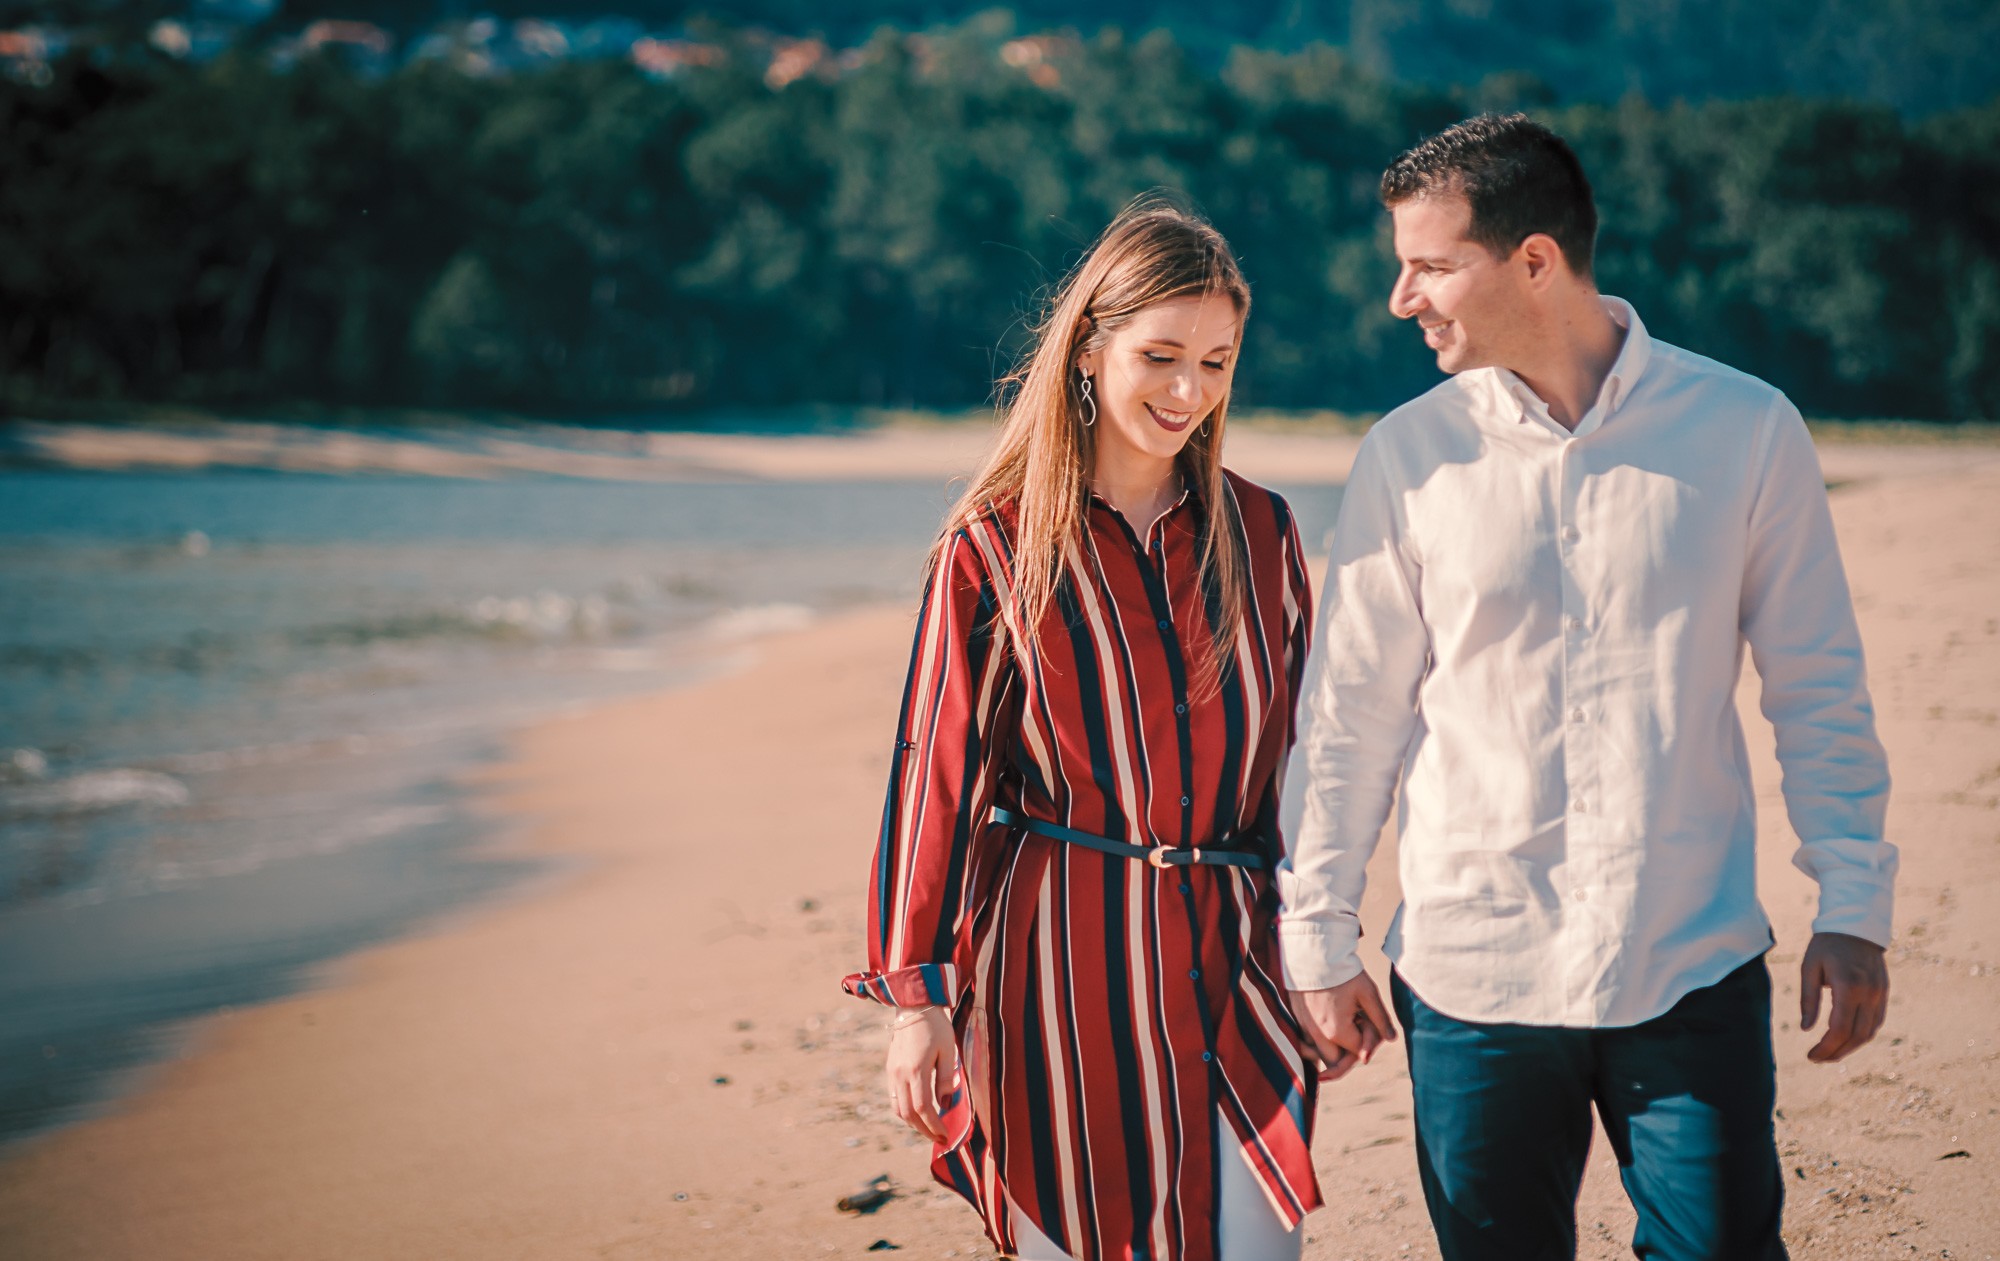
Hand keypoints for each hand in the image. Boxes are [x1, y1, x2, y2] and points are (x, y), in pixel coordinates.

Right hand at [884, 1006, 956, 1142]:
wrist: (914, 1006)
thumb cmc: (936, 1026)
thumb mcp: (948, 1050)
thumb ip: (946, 1079)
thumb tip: (946, 1105)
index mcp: (915, 1070)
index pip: (923, 1108)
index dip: (934, 1125)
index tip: (946, 1135)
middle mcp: (900, 1074)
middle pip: (908, 1114)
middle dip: (924, 1130)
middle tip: (940, 1138)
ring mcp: (892, 1072)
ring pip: (898, 1109)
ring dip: (913, 1123)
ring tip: (930, 1127)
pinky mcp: (890, 1069)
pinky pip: (894, 1098)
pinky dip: (905, 1111)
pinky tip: (918, 1112)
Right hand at [1288, 971, 1396, 1081]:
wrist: (1312, 952)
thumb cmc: (1342, 972)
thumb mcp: (1367, 992)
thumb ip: (1380, 1019)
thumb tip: (1391, 1039)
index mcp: (1337, 1031)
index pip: (1358, 1053)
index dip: (1369, 1039)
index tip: (1368, 1019)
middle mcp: (1317, 1035)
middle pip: (1336, 1062)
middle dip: (1349, 1053)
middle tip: (1356, 1027)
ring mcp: (1304, 1029)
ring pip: (1320, 1055)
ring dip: (1333, 1049)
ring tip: (1343, 1023)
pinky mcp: (1297, 1020)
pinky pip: (1308, 1043)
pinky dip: (1319, 1040)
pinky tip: (1328, 1021)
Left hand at [1800, 931, 1889, 1062]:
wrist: (1856, 926)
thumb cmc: (1826, 946)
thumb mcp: (1809, 968)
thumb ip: (1808, 999)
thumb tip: (1806, 1030)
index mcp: (1848, 986)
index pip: (1839, 1028)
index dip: (1826, 1047)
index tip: (1811, 1056)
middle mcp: (1869, 993)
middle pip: (1856, 1036)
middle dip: (1837, 1052)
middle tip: (1818, 1059)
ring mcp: (1880, 994)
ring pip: (1869, 1032)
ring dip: (1850, 1047)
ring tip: (1831, 1054)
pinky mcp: (1884, 993)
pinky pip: (1876, 1022)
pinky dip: (1862, 1035)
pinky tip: (1847, 1040)